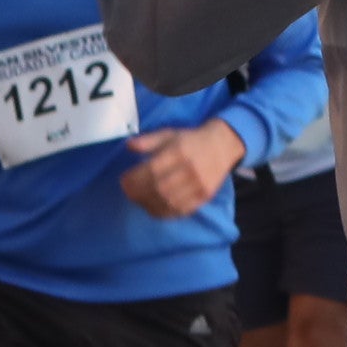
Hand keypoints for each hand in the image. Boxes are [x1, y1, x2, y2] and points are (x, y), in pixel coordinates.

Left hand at [119, 119, 246, 220]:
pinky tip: (152, 208)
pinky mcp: (204, 197)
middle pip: (159, 187)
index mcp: (180, 151)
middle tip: (127, 192)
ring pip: (169, 201)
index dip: (134, 178)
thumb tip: (128, 146)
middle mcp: (190, 169)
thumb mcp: (169, 134)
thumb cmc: (191, 140)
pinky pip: (181, 210)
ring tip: (138, 200)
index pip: (153, 169)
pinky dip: (163, 212)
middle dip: (138, 193)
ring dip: (148, 204)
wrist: (223, 145)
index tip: (123, 180)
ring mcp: (199, 185)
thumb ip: (148, 140)